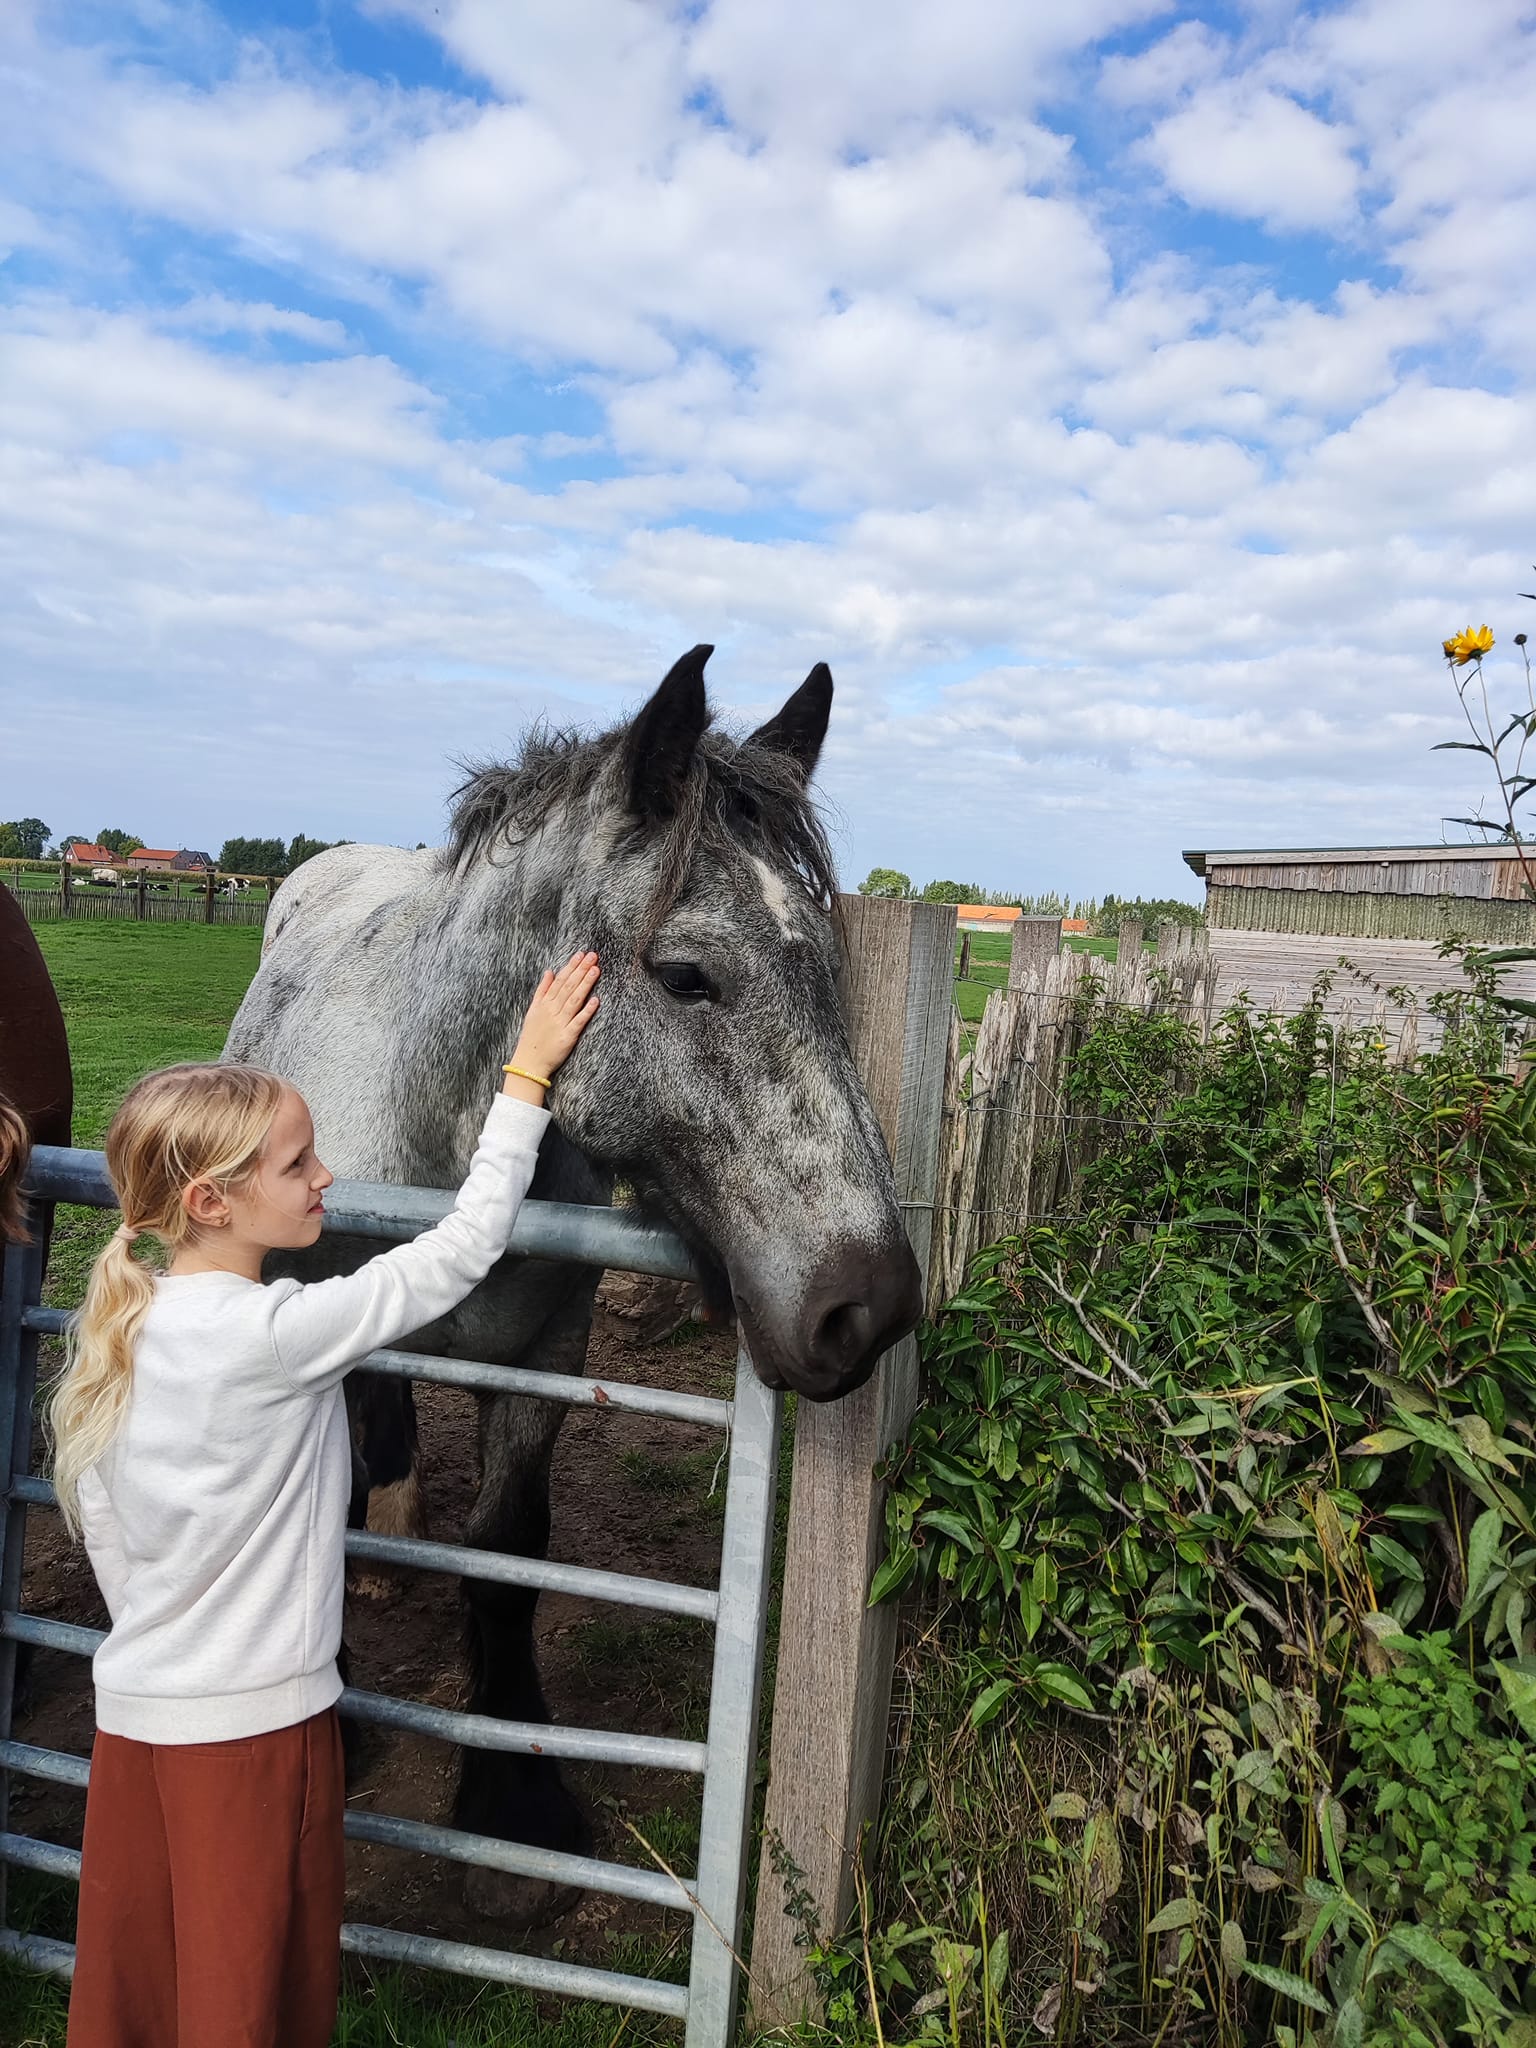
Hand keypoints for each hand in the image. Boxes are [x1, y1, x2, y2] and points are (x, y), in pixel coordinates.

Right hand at [503, 952, 599, 1101]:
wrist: (528, 1062)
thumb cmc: (531, 1037)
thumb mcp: (532, 1010)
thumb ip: (542, 990)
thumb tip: (550, 971)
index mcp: (544, 1003)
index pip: (559, 981)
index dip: (571, 967)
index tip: (581, 955)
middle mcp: (552, 1011)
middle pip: (568, 987)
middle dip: (581, 970)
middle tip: (592, 956)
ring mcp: (560, 1023)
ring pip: (574, 1000)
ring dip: (585, 984)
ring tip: (595, 970)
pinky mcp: (567, 1037)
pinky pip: (578, 1022)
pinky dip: (586, 1011)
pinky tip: (595, 1000)